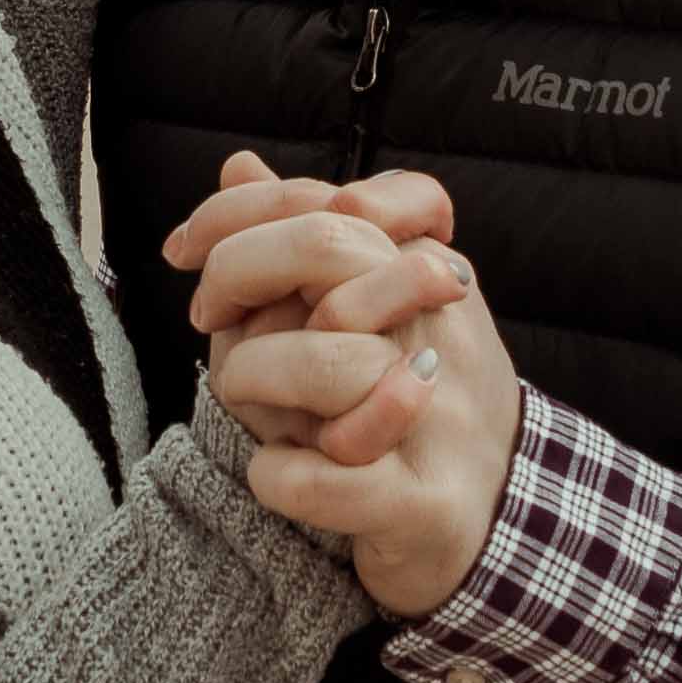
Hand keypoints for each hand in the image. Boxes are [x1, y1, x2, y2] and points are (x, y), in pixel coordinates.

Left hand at [220, 232, 525, 618]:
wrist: (495, 519)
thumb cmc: (402, 403)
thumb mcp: (363, 306)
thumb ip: (303, 238)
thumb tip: (238, 163)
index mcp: (428, 269)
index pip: (336, 198)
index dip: (241, 212)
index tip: (186, 250)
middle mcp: (442, 327)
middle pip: (326, 246)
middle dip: (235, 271)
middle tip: (208, 316)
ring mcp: (440, 414)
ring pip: (322, 361)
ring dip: (252, 379)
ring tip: (250, 400)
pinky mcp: (422, 501)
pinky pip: (317, 479)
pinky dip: (275, 477)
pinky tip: (276, 474)